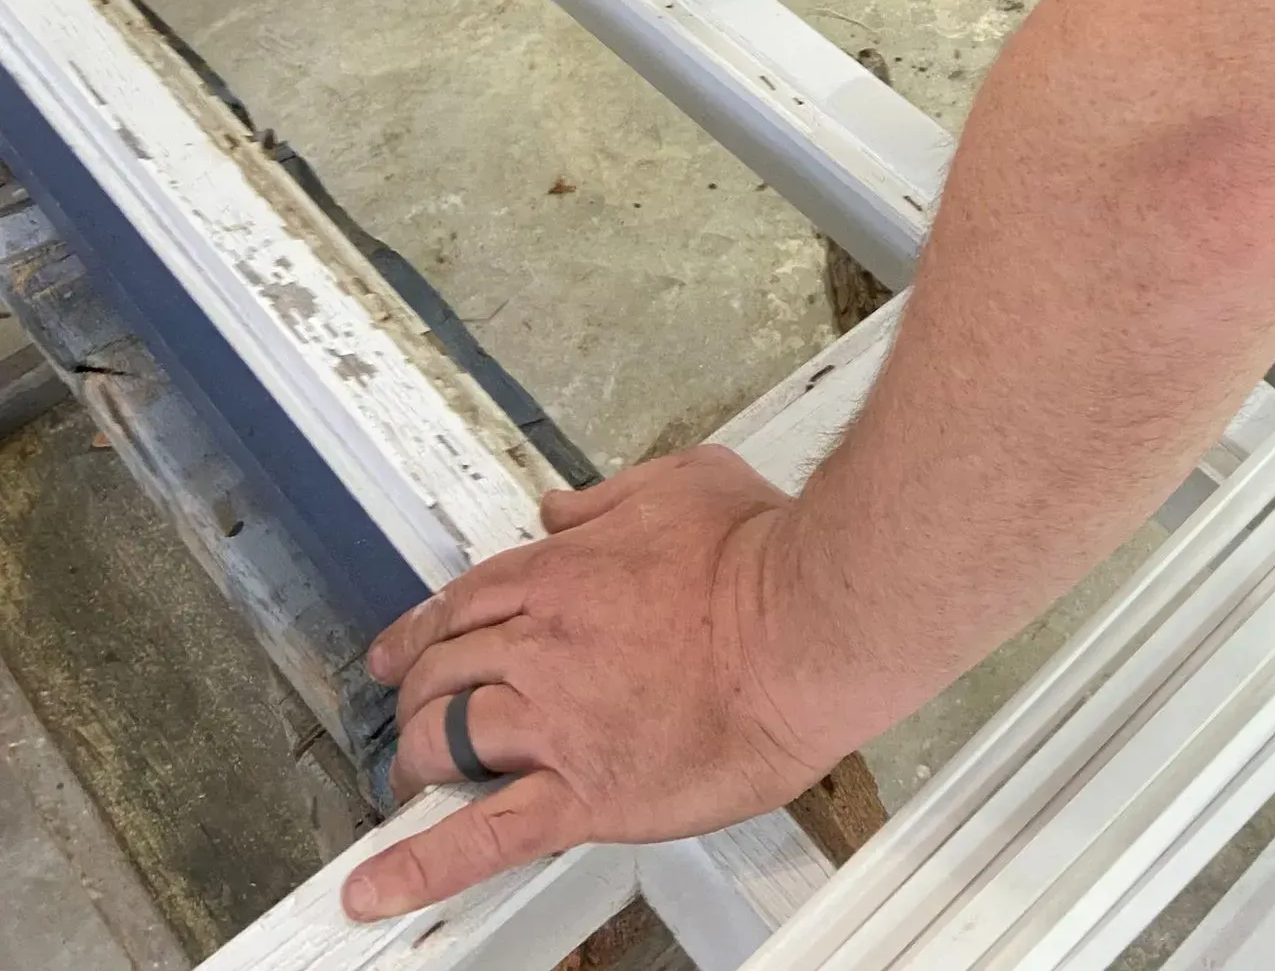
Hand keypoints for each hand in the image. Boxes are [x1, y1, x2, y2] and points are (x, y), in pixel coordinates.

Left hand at [341, 448, 867, 920]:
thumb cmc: (761, 555)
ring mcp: (556, 723)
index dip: (420, 629)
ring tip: (406, 781)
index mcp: (561, 573)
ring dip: (415, 761)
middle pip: (442, 670)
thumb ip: (608, 496)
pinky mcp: (585, 793)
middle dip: (414, 693)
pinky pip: (487, 835)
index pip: (464, 602)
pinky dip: (422, 865)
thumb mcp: (683, 481)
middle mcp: (541, 644)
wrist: (803, 627)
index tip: (398, 648)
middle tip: (407, 714)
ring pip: (445, 741)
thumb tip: (561, 507)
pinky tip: (378, 886)